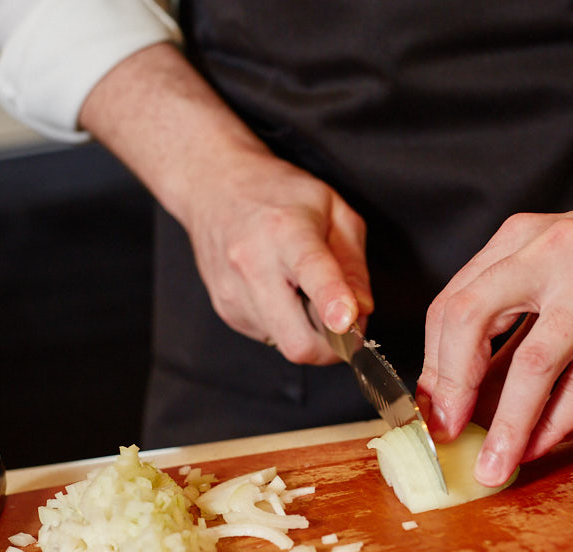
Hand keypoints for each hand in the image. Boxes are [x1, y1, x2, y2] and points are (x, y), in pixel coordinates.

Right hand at [78, 42, 371, 364]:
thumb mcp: (333, 209)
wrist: (209, 182)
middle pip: (296, 342)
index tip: (347, 325)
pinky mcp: (224, 310)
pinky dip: (283, 323)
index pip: (313, 277)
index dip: (334, 308)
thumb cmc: (280, 190)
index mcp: (286, 234)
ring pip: (283, 344)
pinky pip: (267, 336)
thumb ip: (352, 262)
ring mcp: (232, 293)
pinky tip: (279, 289)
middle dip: (329, 348)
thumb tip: (362, 313)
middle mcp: (254, 266)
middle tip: (344, 326)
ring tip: (303, 285)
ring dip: (306, 329)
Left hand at [417, 186, 572, 485]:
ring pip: (532, 362)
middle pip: (470, 320)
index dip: (435, 364)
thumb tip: (468, 395)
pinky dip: (558, 420)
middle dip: (451, 387)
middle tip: (448, 435)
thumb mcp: (559, 274)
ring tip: (494, 464)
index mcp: (520, 239)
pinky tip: (543, 444)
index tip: (433, 409)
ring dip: (506, 425)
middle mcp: (549, 250)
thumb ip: (514, 326)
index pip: (452, 303)